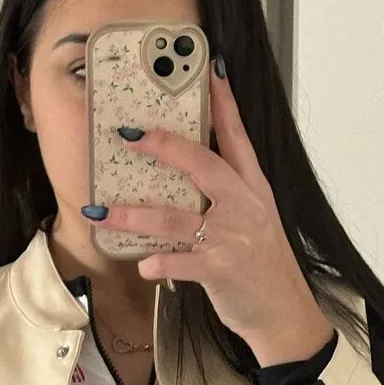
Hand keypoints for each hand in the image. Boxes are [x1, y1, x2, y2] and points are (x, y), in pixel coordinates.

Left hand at [88, 59, 332, 356]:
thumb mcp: (252, 222)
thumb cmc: (260, 268)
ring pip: (175, 218)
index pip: (236, 137)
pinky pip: (179, 262)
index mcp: (252, 189)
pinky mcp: (221, 269)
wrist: (282, 312)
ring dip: (133, 215)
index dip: (222, 104)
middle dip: (164, 147)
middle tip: (129, 135)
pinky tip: (143, 265)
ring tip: (101, 212)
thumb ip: (225, 196)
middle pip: (202, 165)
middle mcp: (243, 206)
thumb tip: (187, 177)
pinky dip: (157, 264)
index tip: (208, 71)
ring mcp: (232, 237)